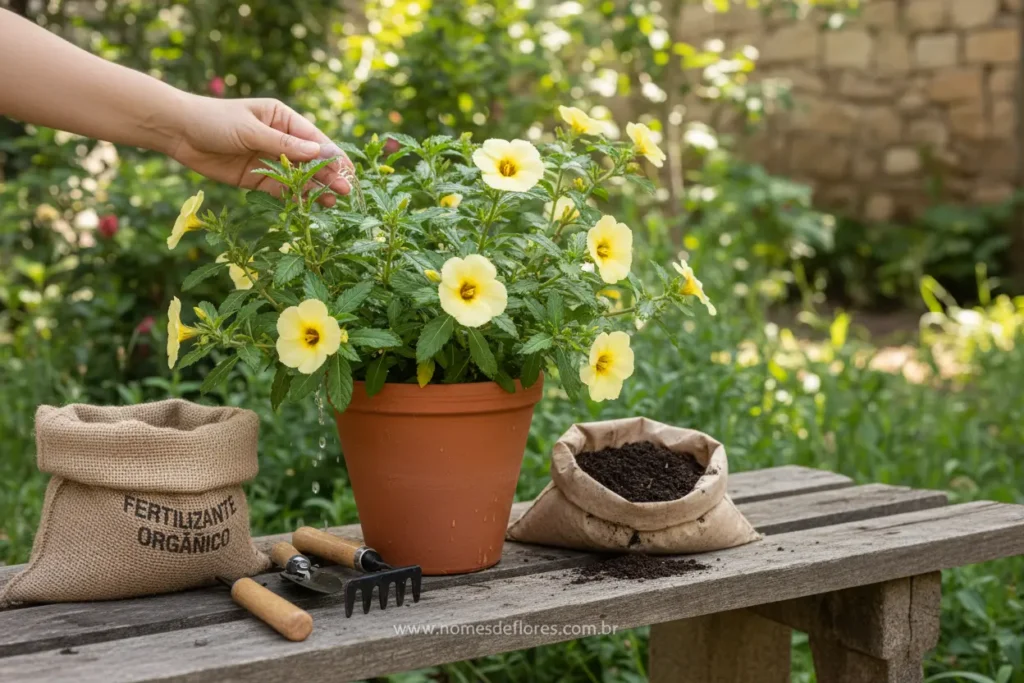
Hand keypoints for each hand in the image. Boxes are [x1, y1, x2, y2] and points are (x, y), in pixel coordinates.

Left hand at [169, 95, 351, 206]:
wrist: (178, 132)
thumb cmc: (214, 120)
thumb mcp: (250, 130)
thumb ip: (283, 145)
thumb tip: (318, 154)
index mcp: (283, 119)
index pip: (314, 140)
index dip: (332, 156)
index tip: (347, 171)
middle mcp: (281, 140)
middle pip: (311, 161)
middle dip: (329, 175)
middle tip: (346, 192)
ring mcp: (270, 160)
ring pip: (299, 178)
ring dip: (316, 190)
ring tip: (333, 202)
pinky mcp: (257, 179)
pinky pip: (281, 190)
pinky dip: (295, 199)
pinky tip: (309, 207)